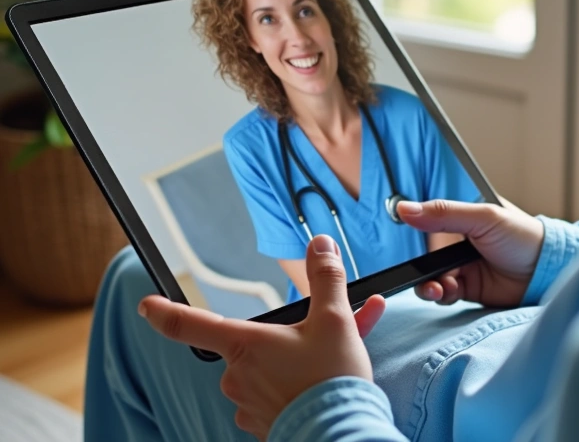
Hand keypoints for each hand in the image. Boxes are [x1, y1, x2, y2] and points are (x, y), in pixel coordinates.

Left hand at [138, 235, 386, 440]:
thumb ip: (326, 279)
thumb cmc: (330, 379)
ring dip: (301, 359)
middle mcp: (238, 377)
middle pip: (254, 345)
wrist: (343, 435)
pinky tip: (329, 383)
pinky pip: (279, 396)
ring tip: (342, 358)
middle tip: (326, 332)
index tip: (147, 305)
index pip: (189, 325)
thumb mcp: (335, 320)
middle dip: (291, 335)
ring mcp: (249, 405)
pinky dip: (301, 384)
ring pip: (272, 371)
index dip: (165, 312)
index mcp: (244, 345)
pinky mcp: (267, 426)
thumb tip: (320, 245)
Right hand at [397, 198, 543, 307]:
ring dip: (429, 283)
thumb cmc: (525, 237)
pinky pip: (444, 293)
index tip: (406, 233)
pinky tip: (446, 293)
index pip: (430, 220)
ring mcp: (463, 265)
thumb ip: (444, 213)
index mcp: (464, 216)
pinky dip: (441, 295)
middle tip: (424, 272)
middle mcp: (460, 241)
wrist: (548, 273)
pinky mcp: (468, 288)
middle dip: (422, 265)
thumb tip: (404, 208)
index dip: (418, 229)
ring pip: (432, 275)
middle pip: (427, 253)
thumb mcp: (484, 218)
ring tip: (437, 288)